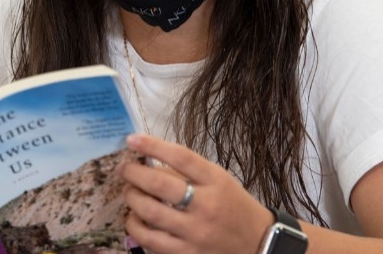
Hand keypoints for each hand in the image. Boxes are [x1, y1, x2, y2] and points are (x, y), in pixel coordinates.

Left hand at [118, 134, 274, 253]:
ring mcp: (196, 233)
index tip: (132, 140)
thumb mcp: (219, 180)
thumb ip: (189, 171)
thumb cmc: (233, 206)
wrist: (258, 243)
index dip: (152, 145)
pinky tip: (133, 217)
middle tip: (124, 169)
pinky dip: (135, 226)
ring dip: (132, 198)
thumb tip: (150, 161)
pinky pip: (151, 240)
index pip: (181, 157)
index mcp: (216, 181)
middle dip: (134, 173)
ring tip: (128, 191)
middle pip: (160, 185)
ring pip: (151, 213)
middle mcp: (206, 206)